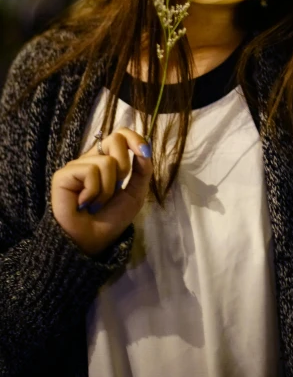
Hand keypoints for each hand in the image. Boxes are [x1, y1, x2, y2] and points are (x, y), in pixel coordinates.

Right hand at [51, 129, 152, 256]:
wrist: (91, 242)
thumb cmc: (110, 219)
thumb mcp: (135, 194)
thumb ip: (143, 170)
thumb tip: (144, 149)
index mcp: (107, 161)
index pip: (121, 135)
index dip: (135, 138)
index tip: (144, 153)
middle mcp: (91, 159)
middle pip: (115, 138)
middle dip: (124, 165)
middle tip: (117, 187)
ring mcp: (77, 166)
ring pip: (106, 160)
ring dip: (108, 189)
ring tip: (97, 203)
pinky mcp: (63, 175)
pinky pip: (90, 172)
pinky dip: (94, 192)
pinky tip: (84, 203)